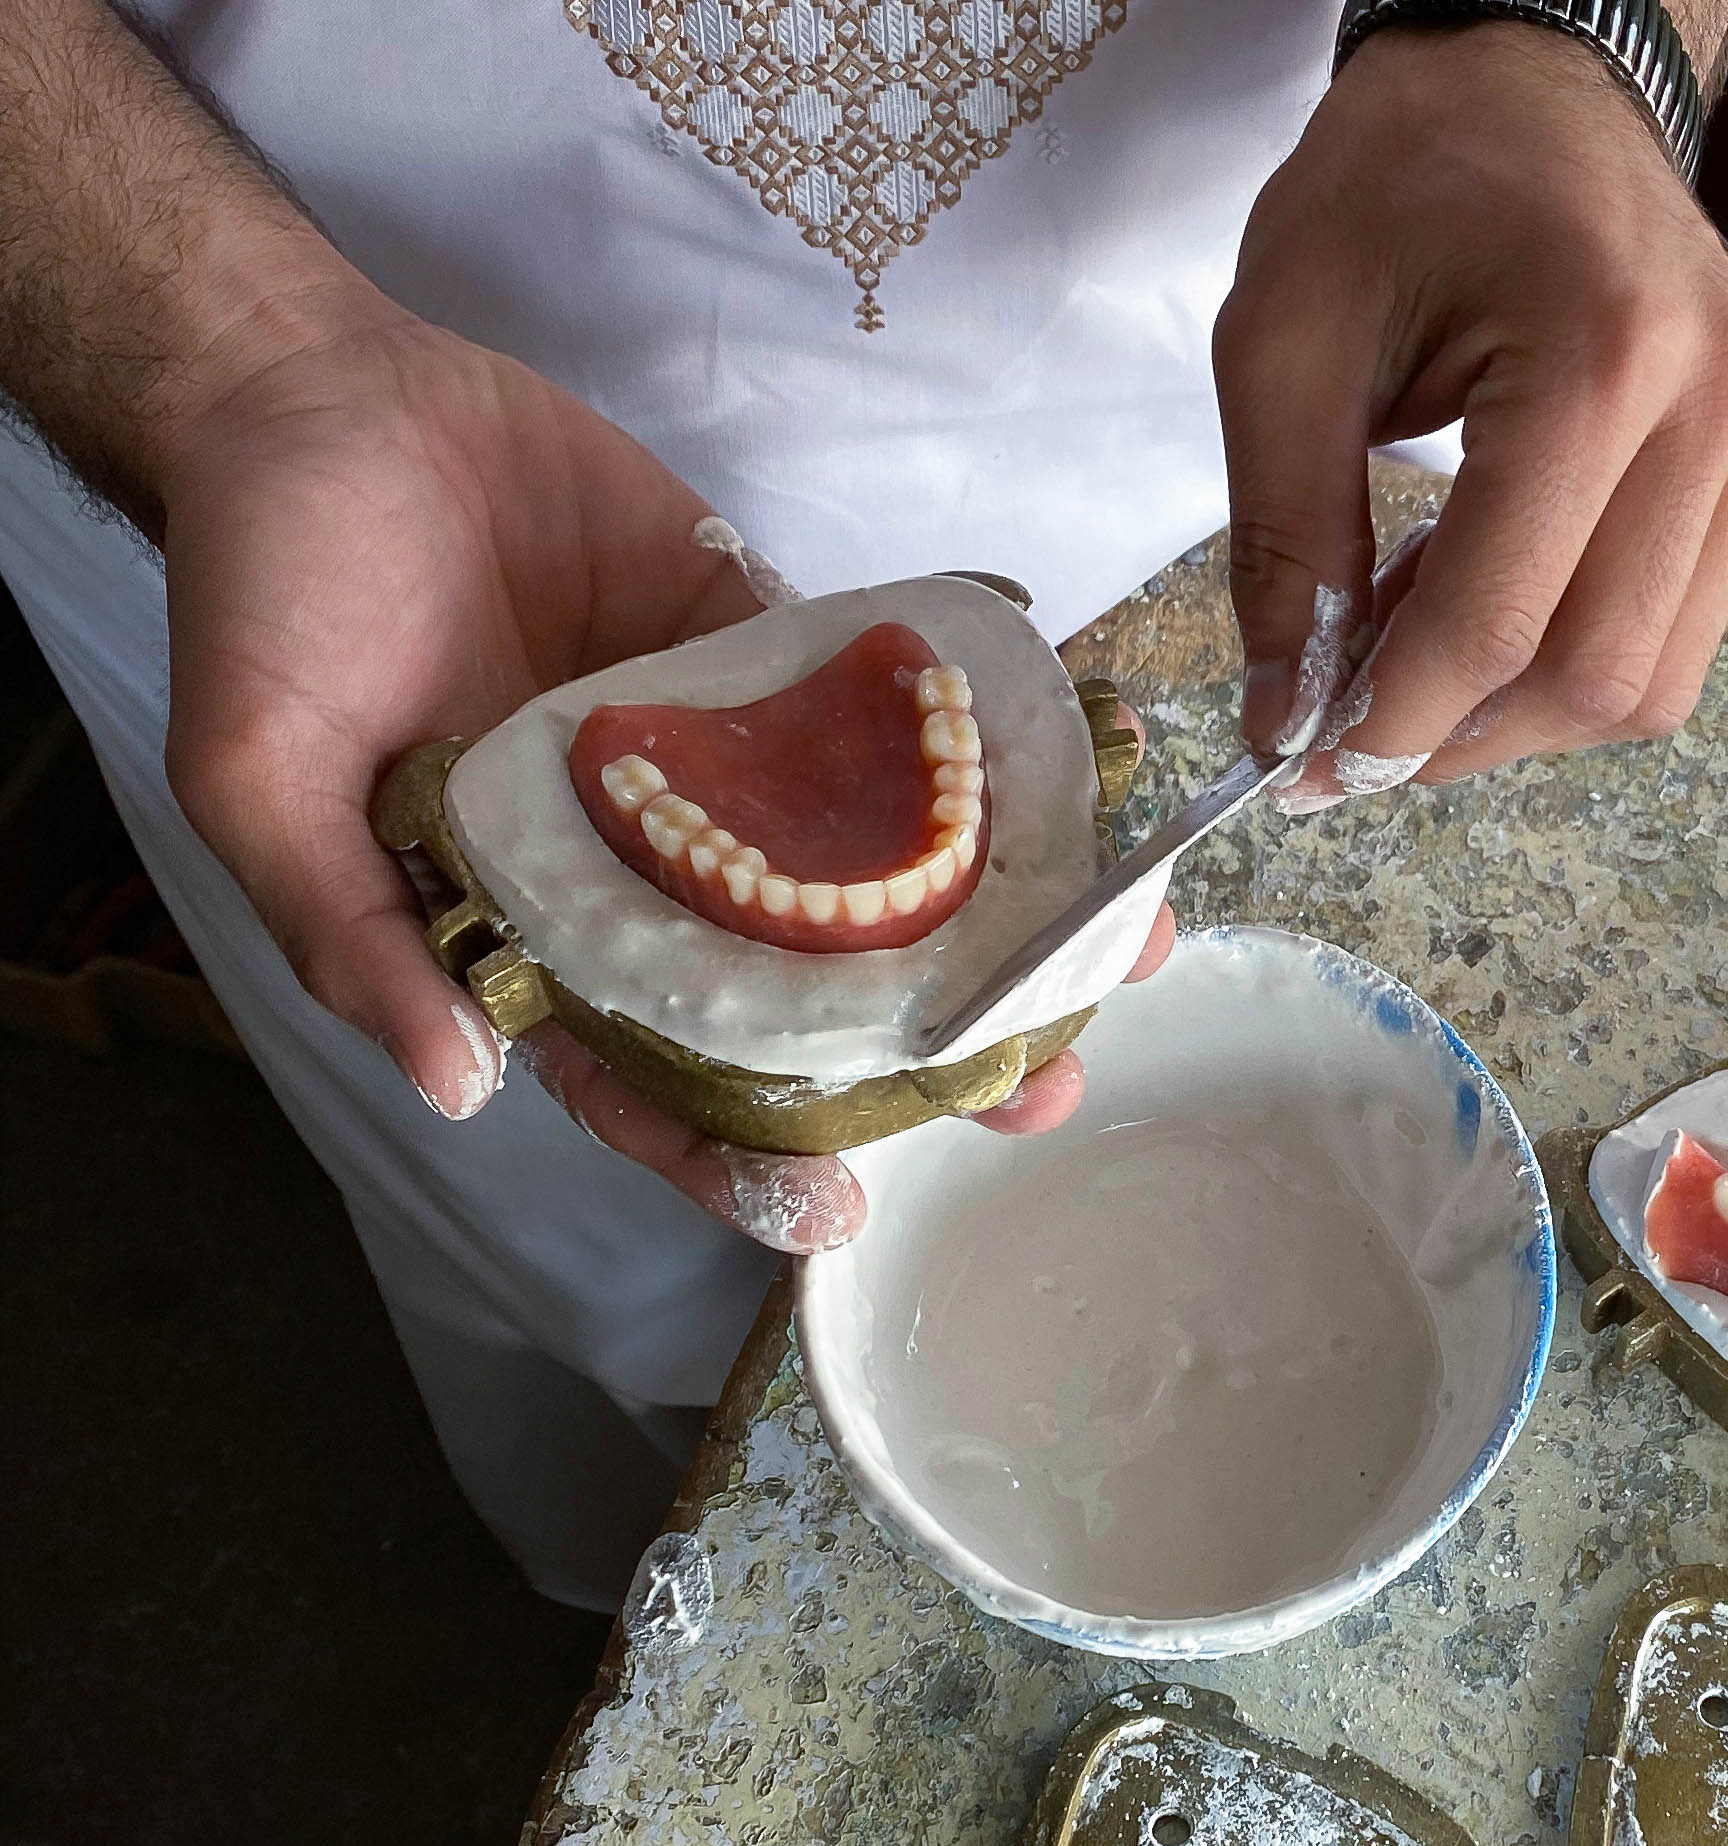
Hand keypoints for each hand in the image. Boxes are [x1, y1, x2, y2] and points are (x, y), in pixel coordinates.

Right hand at [155, 303, 1172, 1252]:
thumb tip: (457, 1087)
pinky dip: (967, 753)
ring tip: (1105, 963)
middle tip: (1037, 1093)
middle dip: (918, 1054)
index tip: (833, 1211)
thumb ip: (355, 930)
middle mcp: (641, 866)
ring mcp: (714, 763)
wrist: (319, 394)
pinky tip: (1066, 798)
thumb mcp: (264, 778)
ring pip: (864, 868)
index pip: (643, 1074)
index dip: (732, 1154)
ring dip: (985, 921)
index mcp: (525, 927)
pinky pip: (877, 713)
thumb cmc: (265, 593)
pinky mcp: (757, 648)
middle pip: (796, 995)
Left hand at [1215, 19, 1727, 804]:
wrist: (1524, 77)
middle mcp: (1712, 410)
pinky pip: (1676, 628)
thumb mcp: (1287, 344)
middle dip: (1456, 738)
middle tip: (1343, 734)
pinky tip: (1480, 599)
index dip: (1390, 722)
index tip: (1298, 769)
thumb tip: (1284, 718)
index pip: (1500, 620)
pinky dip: (1567, 656)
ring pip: (1651, 680)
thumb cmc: (1397, 181)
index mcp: (1599, 359)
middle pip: (1596, 678)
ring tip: (1409, 645)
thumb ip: (1285, 543)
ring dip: (1515, 711)